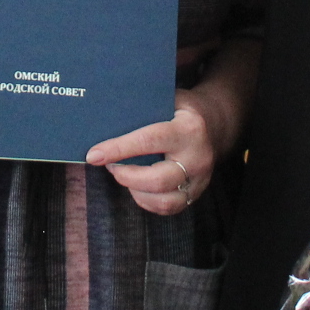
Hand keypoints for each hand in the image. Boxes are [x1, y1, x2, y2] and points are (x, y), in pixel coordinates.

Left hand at [87, 90, 218, 214]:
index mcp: (188, 129)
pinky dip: (146, 201)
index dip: (118, 149)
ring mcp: (199, 179)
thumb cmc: (181, 110)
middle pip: (156, 180)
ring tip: (122, 174)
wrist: (216, 125)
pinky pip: (168, 208)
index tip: (94, 155)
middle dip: (125, 176)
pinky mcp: (196, 194)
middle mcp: (197, 157)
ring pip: (163, 200)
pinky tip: (136, 187)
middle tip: (109, 165)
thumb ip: (143, 110)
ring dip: (134, 190)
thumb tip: (104, 120)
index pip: (148, 141)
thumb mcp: (167, 100)